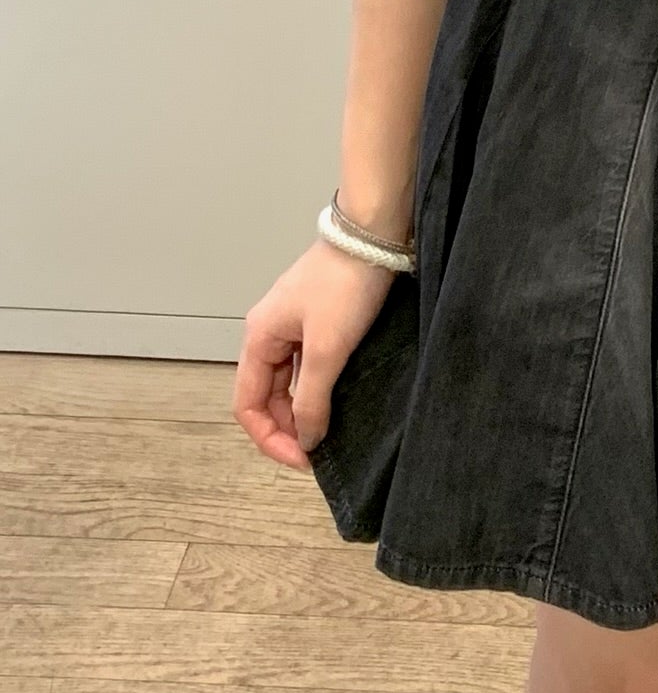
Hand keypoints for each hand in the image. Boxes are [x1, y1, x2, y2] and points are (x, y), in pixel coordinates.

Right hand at [232, 237, 395, 469]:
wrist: (374, 233)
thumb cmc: (345, 288)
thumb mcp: (327, 348)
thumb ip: (313, 398)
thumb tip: (307, 440)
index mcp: (259, 338)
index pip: (247, 404)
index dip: (270, 438)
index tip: (303, 460)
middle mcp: (269, 332)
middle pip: (266, 395)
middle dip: (287, 427)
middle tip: (320, 452)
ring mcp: (293, 324)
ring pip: (288, 381)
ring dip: (302, 409)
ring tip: (329, 432)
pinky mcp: (319, 318)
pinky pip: (307, 365)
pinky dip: (316, 388)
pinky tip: (337, 400)